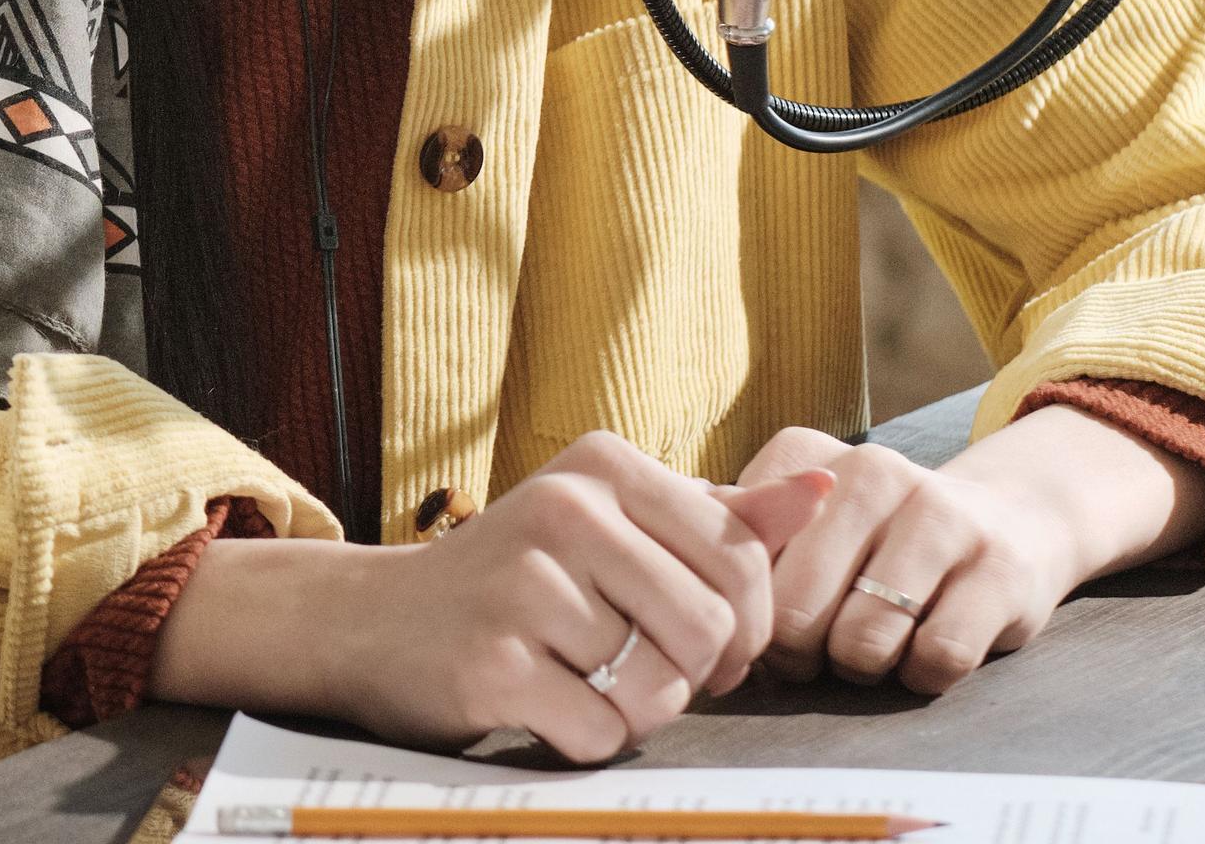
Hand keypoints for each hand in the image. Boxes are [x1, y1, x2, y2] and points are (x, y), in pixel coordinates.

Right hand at [154, 433, 831, 764]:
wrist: (374, 622)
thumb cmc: (519, 579)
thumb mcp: (616, 525)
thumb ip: (722, 516)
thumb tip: (831, 488)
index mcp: (604, 466)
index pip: (745, 561)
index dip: (745, 625)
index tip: (697, 636)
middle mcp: (564, 509)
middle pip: (712, 630)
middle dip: (692, 674)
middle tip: (639, 667)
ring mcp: (523, 586)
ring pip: (659, 688)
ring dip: (634, 708)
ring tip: (580, 677)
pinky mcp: (492, 664)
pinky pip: (601, 732)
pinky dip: (583, 737)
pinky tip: (539, 701)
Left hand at [742, 406, 1204, 694]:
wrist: (1009, 523)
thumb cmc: (874, 539)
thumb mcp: (801, 524)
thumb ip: (735, 536)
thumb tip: (668, 554)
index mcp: (804, 455)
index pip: (737, 563)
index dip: (745, 613)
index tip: (766, 618)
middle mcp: (870, 469)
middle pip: (795, 613)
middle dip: (800, 656)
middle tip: (820, 648)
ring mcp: (941, 514)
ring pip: (862, 643)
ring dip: (863, 669)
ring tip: (875, 644)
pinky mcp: (1001, 568)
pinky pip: (937, 658)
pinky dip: (923, 676)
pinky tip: (925, 650)